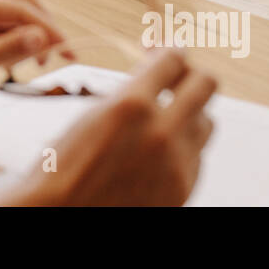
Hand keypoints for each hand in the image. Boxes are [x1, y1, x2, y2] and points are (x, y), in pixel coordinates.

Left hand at [0, 0, 66, 111]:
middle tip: (64, 55)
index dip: (48, 29)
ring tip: (40, 64)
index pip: (19, 9)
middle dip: (44, 26)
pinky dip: (15, 43)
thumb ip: (6, 50)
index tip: (68, 50)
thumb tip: (42, 38)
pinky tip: (17, 64)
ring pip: (13, 15)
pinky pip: (0, 28)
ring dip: (31, 36)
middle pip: (21, 3)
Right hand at [14, 50, 215, 205]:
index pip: (173, 59)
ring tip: (164, 119)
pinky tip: (159, 152)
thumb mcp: (92, 116)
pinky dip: (183, 148)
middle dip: (191, 74)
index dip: (170, 50)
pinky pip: (197, 157)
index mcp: (131, 105)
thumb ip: (130, 94)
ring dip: (189, 114)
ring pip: (206, 122)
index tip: (167, 51)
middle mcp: (161, 132)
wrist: (61, 218)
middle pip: (206, 84)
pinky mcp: (182, 190)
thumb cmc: (61, 169)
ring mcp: (176, 164)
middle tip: (177, 77)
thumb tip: (154, 75)